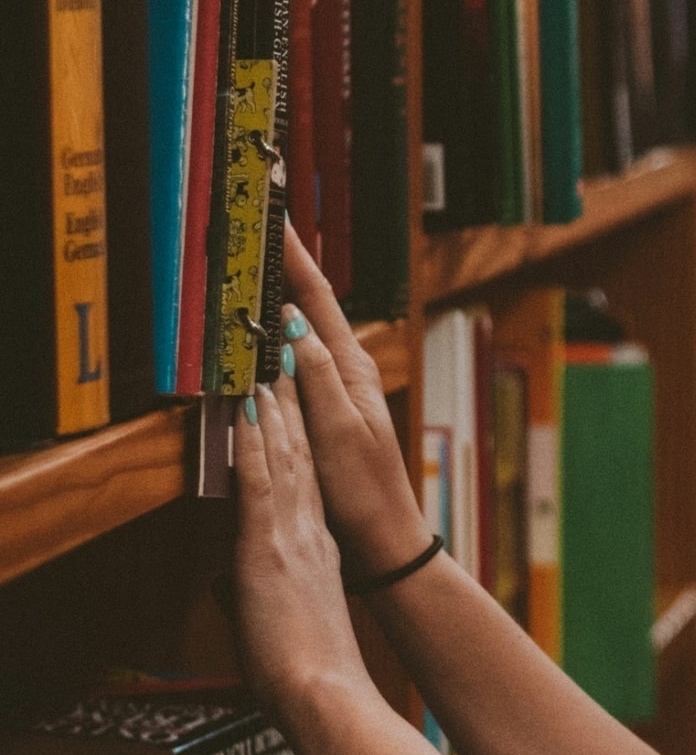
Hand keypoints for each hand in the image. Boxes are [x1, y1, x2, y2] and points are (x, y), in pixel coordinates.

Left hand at [231, 375, 368, 710]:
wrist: (324, 693)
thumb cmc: (305, 675)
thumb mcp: (276, 623)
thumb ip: (250, 596)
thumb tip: (225, 588)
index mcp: (316, 552)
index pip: (303, 483)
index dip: (297, 440)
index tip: (289, 404)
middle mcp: (309, 534)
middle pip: (300, 457)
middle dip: (291, 407)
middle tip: (284, 362)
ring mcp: (291, 536)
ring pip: (284, 457)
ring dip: (275, 409)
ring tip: (269, 367)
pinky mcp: (268, 546)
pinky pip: (262, 479)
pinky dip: (257, 441)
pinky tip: (251, 409)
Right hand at [277, 222, 430, 576]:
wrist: (384, 537)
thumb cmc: (364, 490)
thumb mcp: (338, 431)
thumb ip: (316, 378)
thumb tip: (292, 325)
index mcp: (353, 367)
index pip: (317, 299)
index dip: (294, 256)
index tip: (274, 217)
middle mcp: (348, 369)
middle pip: (310, 305)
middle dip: (284, 263)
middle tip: (256, 224)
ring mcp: (337, 388)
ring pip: (301, 329)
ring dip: (279, 294)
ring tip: (253, 259)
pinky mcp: (325, 408)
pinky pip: (295, 359)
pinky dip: (276, 335)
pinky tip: (261, 330)